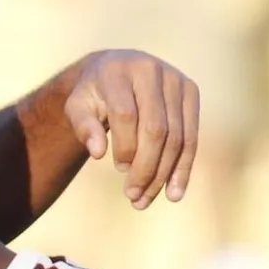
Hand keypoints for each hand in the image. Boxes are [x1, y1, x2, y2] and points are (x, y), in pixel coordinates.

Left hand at [62, 49, 199, 209]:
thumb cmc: (93, 93)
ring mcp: (176, 80)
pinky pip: (191, 135)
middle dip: (146, 167)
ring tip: (145, 200)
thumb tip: (97, 153)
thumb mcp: (77, 106)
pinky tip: (173, 194)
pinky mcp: (191, 92)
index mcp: (119, 70)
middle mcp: (152, 71)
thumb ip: (82, 127)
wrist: (116, 69)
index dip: (125, 145)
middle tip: (132, 195)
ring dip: (163, 173)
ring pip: (177, 136)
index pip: (126, 114)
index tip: (117, 168)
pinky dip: (183, 167)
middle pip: (156, 129)